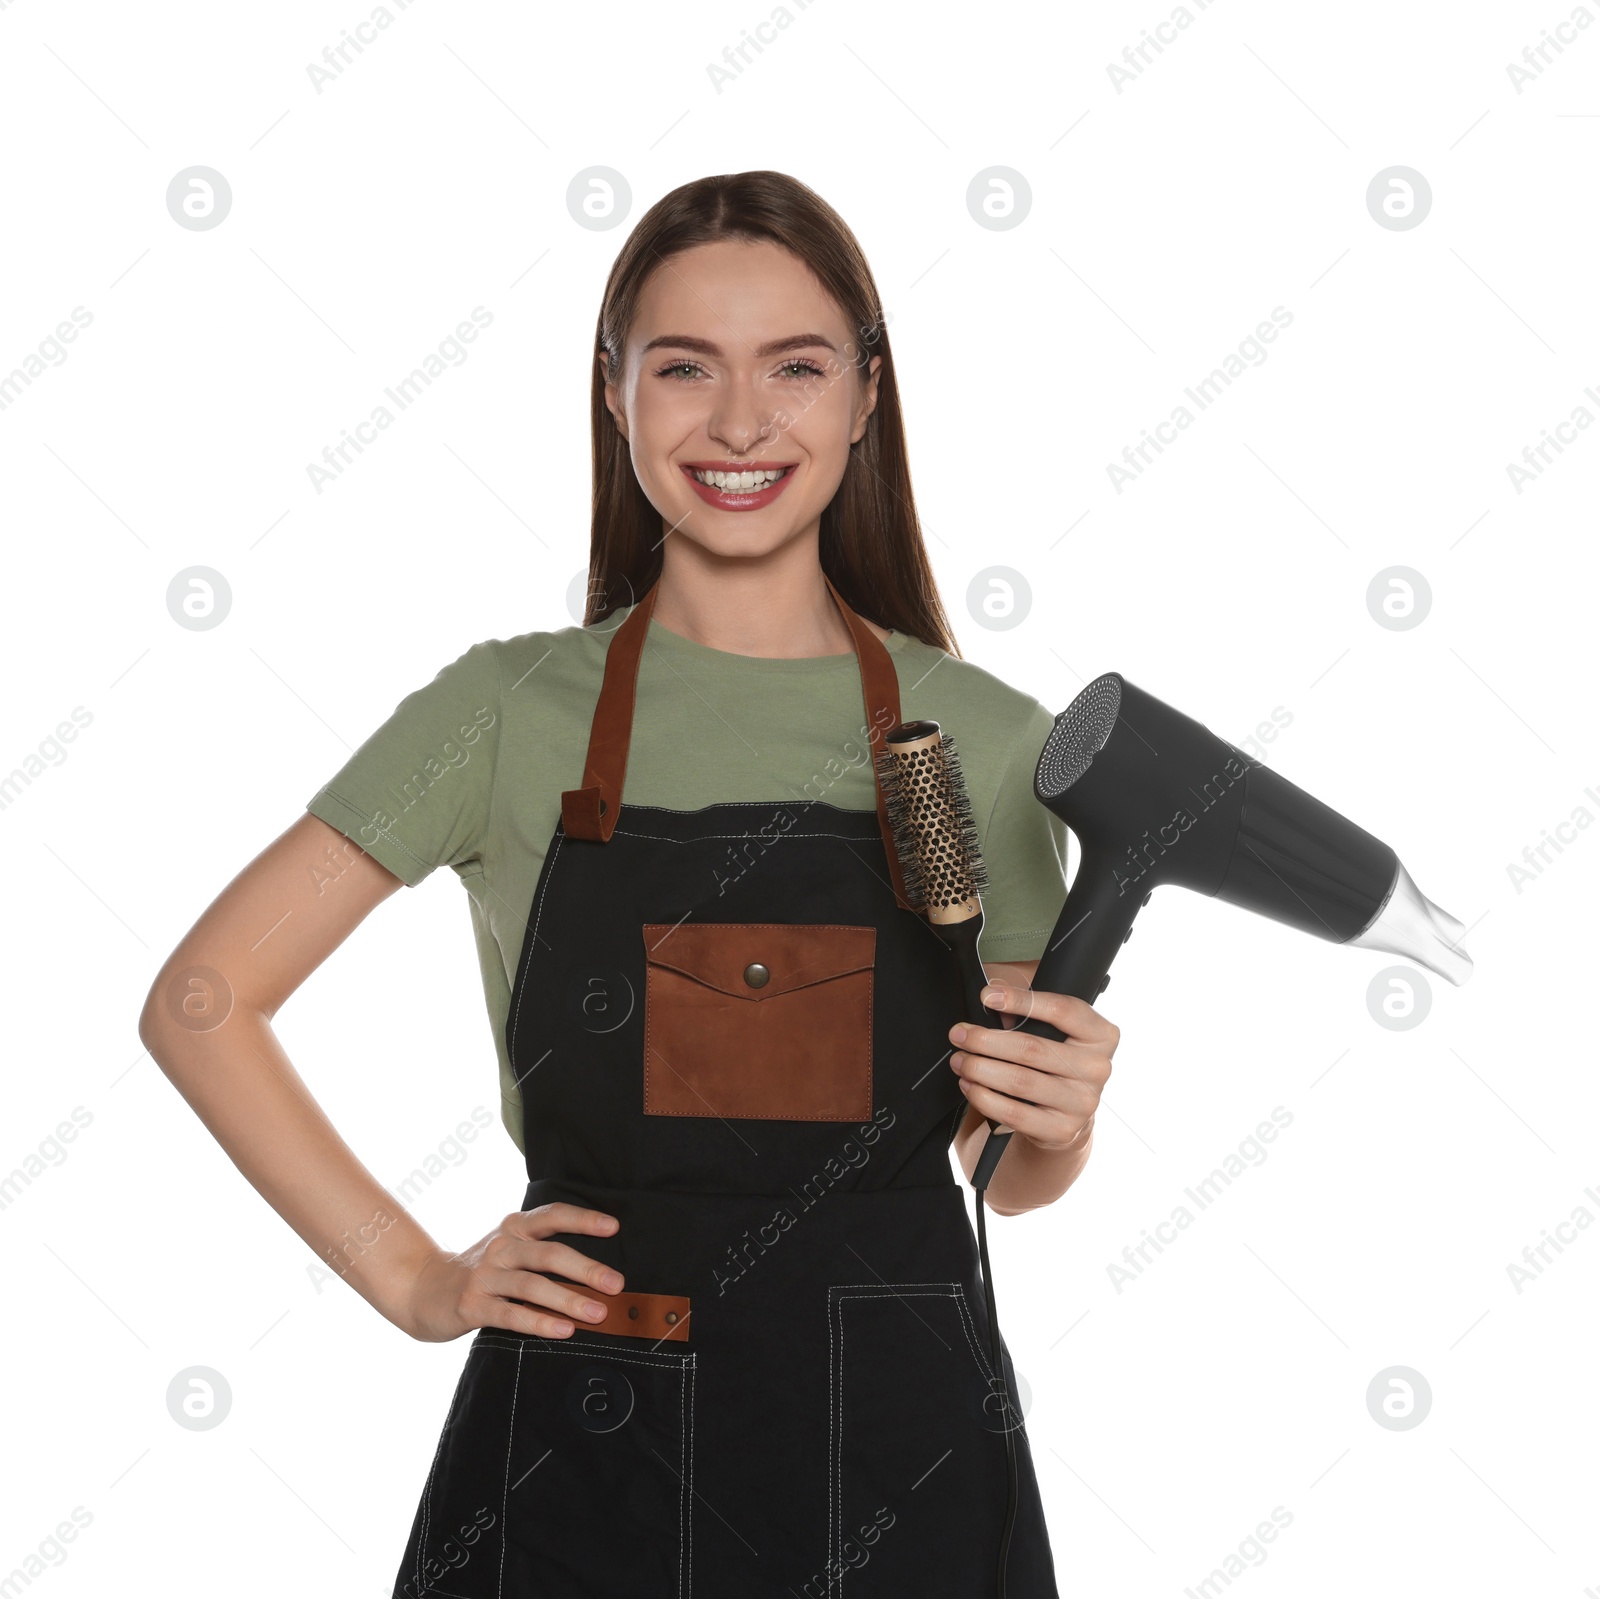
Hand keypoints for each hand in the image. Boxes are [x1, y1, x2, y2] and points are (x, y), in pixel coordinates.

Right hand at [393, 1203, 625, 1342]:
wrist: (422, 1290)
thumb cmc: (482, 1272)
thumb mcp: (509, 1250)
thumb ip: (542, 1253)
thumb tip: (598, 1272)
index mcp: (514, 1227)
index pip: (552, 1215)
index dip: (583, 1219)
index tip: (613, 1227)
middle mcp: (501, 1246)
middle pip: (549, 1253)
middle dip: (586, 1268)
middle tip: (617, 1284)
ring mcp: (485, 1275)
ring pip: (532, 1285)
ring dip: (569, 1299)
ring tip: (598, 1313)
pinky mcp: (472, 1305)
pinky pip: (511, 1313)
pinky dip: (539, 1322)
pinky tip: (563, 1330)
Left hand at [948, 980, 1116, 1153]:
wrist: (1066, 1114)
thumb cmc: (1054, 1063)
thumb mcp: (1054, 1031)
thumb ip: (1029, 1011)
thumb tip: (993, 997)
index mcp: (1101, 1035)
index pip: (1062, 1010)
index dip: (1021, 1000)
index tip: (987, 996)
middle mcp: (1098, 1069)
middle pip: (1032, 1048)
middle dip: (986, 1040)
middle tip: (959, 1034)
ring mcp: (1082, 1103)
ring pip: (1019, 1081)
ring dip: (980, 1069)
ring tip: (959, 1060)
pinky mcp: (1061, 1130)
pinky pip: (1013, 1113)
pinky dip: (984, 1097)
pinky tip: (969, 1085)